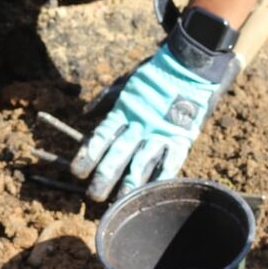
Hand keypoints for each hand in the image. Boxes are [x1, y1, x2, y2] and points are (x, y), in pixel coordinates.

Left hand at [70, 31, 231, 200]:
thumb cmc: (155, 74)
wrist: (191, 66)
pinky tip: (151, 194)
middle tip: (93, 195)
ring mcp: (161, 132)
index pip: (101, 136)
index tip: (76, 172)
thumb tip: (84, 114)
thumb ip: (104, 99)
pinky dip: (161, 179)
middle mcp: (139, 124)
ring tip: (119, 202)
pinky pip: (170, 163)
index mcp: (124, 111)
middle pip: (118, 154)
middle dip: (104, 177)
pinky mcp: (181, 139)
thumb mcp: (125, 83)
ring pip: (141, 164)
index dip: (88, 155)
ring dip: (129, 185)